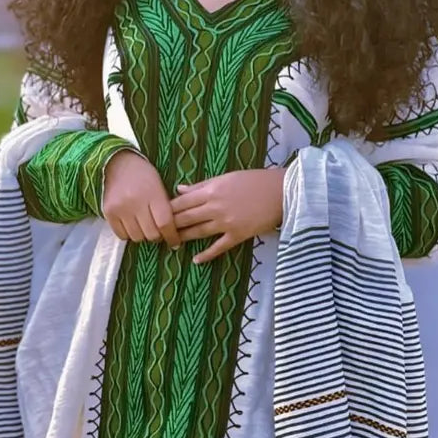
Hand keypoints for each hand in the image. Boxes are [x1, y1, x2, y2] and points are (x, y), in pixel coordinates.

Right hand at [102, 150, 180, 247]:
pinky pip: (122, 235)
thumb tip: (174, 235)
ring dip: (143, 235)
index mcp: (153, 194)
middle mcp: (136, 202)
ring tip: (144, 226)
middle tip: (158, 231)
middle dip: (158, 236)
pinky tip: (132, 225)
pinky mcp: (108, 213)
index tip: (175, 242)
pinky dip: (129, 234)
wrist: (118, 163)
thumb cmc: (145, 176)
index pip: (165, 224)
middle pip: (151, 234)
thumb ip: (166, 209)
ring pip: (137, 237)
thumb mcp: (160, 187)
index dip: (172, 236)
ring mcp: (120, 208)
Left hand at [169, 168, 285, 264]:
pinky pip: (219, 247)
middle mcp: (215, 207)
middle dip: (170, 225)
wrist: (281, 191)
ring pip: (198, 232)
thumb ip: (201, 185)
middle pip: (186, 218)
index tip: (156, 214)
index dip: (167, 209)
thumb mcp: (226, 177)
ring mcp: (226, 223)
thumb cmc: (254, 180)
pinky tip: (196, 260)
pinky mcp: (238, 235)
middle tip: (158, 232)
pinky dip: (207, 255)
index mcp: (211, 190)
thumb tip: (179, 189)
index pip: (182, 201)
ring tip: (171, 243)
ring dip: (183, 238)